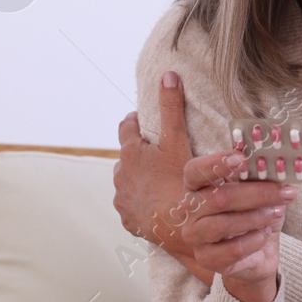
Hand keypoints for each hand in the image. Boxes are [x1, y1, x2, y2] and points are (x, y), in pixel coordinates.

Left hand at [114, 72, 194, 253]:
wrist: (181, 227)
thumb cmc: (179, 182)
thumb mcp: (177, 141)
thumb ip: (172, 107)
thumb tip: (168, 74)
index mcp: (130, 154)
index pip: (126, 128)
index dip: (134, 121)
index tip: (142, 119)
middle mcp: (120, 176)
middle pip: (126, 157)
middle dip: (138, 153)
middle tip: (158, 154)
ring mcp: (123, 200)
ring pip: (127, 182)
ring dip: (138, 179)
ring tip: (159, 181)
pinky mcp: (129, 220)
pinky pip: (132, 206)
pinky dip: (141, 202)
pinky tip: (156, 205)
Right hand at [178, 147, 295, 301]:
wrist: (257, 253)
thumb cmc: (253, 214)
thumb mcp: (257, 189)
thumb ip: (255, 173)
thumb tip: (267, 155)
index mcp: (196, 186)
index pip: (196, 170)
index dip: (216, 163)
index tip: (242, 158)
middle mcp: (189, 210)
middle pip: (217, 198)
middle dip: (256, 193)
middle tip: (285, 191)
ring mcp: (195, 236)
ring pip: (223, 225)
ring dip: (256, 218)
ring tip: (277, 212)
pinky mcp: (207, 259)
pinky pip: (232, 250)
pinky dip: (254, 240)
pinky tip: (265, 234)